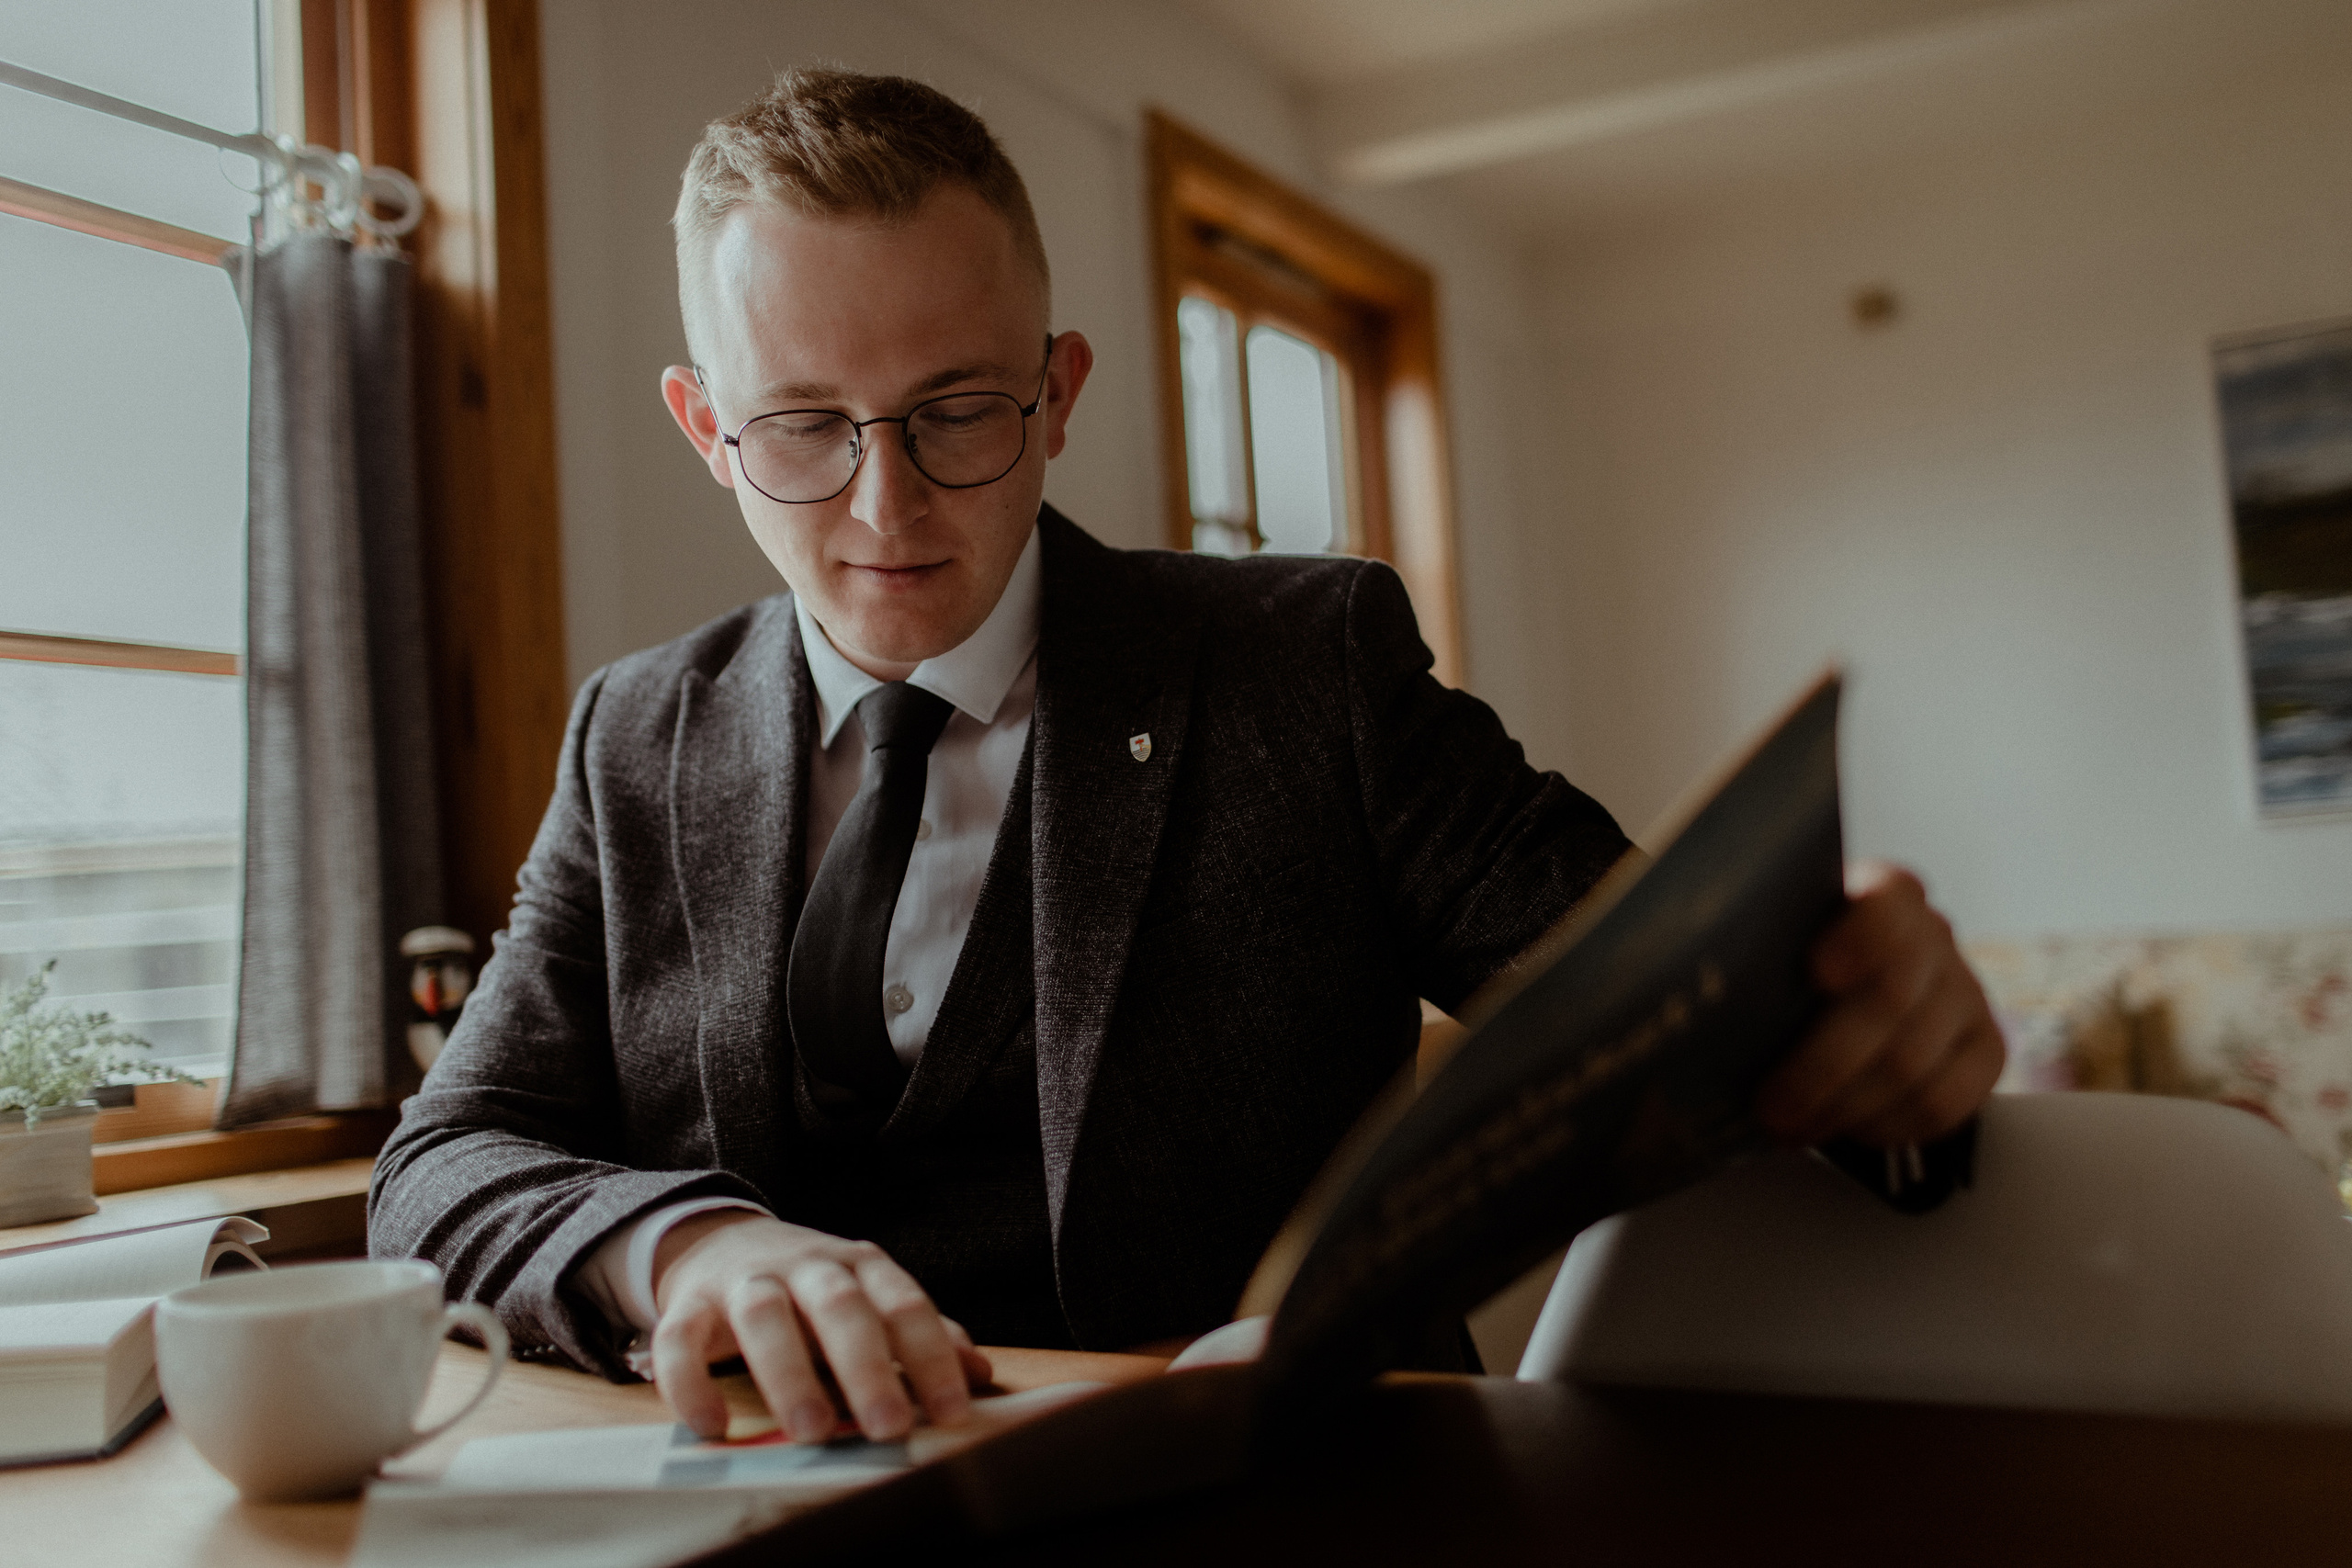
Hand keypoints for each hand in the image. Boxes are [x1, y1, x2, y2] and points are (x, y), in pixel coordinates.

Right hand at [649, 1211, 992, 1441]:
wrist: (721, 1240)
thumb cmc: (811, 1287)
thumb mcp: (868, 1299)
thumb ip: (918, 1336)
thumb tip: (980, 1374)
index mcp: (859, 1265)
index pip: (904, 1304)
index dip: (931, 1356)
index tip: (952, 1411)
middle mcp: (805, 1264)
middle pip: (839, 1305)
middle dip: (866, 1366)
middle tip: (888, 1426)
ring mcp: (744, 1280)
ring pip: (765, 1314)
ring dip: (789, 1373)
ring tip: (813, 1430)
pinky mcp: (689, 1303)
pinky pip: (681, 1337)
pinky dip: (693, 1381)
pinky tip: (714, 1426)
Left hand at [1757, 860, 2004, 1147]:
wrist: (1839, 986)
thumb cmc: (1788, 961)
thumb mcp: (1772, 939)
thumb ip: (1760, 950)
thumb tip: (1706, 991)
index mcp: (1884, 892)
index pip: (1888, 907)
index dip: (1859, 940)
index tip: (1816, 973)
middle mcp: (1935, 936)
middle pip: (1893, 1000)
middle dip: (1823, 1065)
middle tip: (1770, 1107)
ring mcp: (1967, 993)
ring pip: (1914, 1062)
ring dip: (1844, 1107)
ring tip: (1790, 1129)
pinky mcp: (1985, 1050)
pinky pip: (1947, 1101)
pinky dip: (1890, 1126)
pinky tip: (1846, 1132)